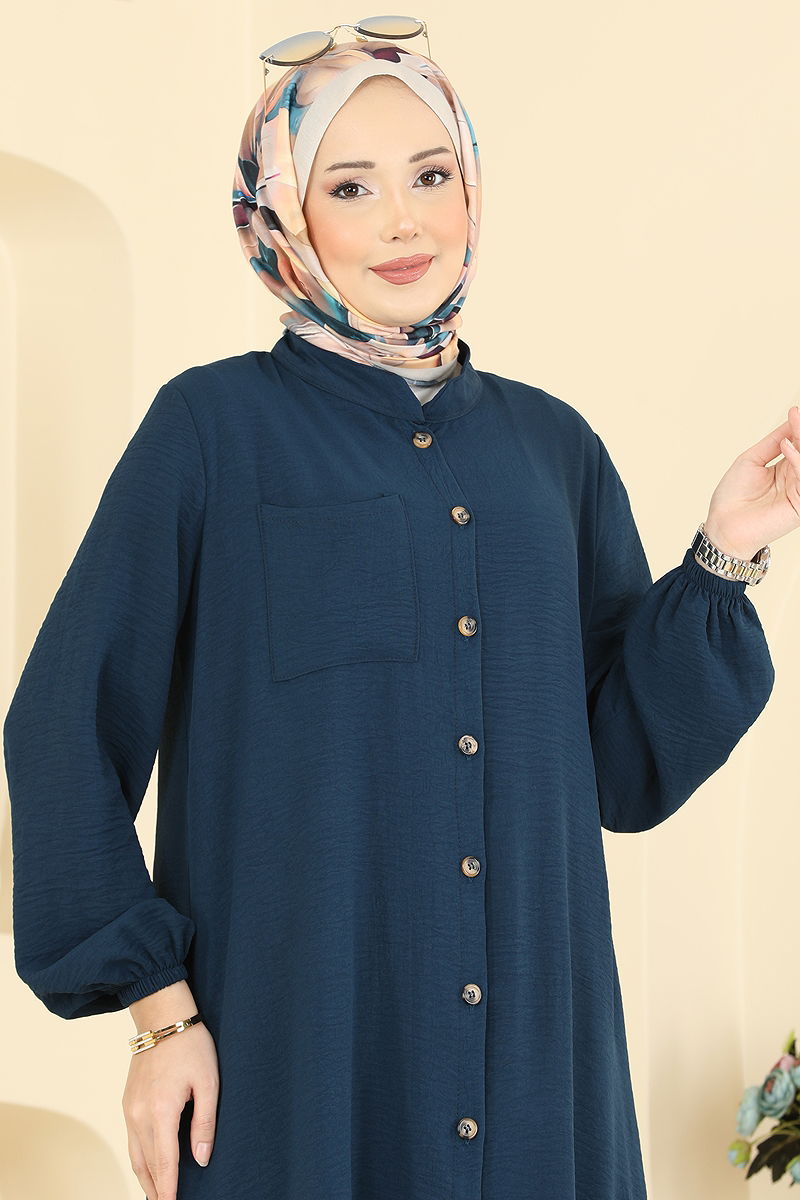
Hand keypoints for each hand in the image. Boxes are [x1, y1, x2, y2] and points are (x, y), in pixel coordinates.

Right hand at [122, 1019, 218, 1199]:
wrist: (162, 1017)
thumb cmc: (190, 1045)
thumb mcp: (208, 1082)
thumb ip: (205, 1122)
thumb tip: (201, 1158)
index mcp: (161, 1110)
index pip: (165, 1162)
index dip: (170, 1188)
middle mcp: (139, 1114)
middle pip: (146, 1164)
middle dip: (157, 1189)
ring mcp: (129, 1108)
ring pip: (135, 1155)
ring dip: (146, 1178)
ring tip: (158, 1195)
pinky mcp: (127, 1102)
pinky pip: (131, 1140)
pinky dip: (139, 1159)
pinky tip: (148, 1166)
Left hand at [702, 405, 799, 559]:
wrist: (723, 525)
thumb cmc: (732, 497)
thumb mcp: (750, 461)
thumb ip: (772, 443)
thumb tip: (790, 421)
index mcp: (785, 469)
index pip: (797, 444)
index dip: (796, 428)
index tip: (794, 411)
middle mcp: (795, 480)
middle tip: (796, 415)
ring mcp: (799, 492)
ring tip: (795, 424)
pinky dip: (798, 461)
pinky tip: (786, 448)